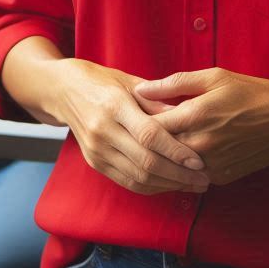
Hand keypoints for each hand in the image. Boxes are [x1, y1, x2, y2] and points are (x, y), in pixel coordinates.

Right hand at [52, 59, 208, 195]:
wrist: (64, 90)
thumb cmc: (103, 81)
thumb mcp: (131, 81)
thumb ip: (157, 101)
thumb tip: (188, 118)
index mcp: (114, 105)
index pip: (149, 135)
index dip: (175, 151)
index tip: (199, 160)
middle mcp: (103, 131)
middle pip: (145, 161)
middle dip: (178, 175)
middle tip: (204, 179)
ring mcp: (96, 150)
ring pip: (137, 177)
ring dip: (168, 185)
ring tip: (193, 185)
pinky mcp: (95, 162)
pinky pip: (127, 181)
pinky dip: (151, 186)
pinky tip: (170, 184)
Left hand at [135, 68, 268, 185]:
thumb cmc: (251, 92)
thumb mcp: (214, 77)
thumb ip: (175, 83)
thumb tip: (141, 89)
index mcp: (194, 116)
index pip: (150, 125)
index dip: (138, 119)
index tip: (133, 113)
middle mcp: (199, 145)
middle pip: (158, 149)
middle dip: (147, 140)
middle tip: (139, 130)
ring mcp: (210, 165)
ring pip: (173, 166)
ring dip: (164, 156)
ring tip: (159, 142)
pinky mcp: (220, 178)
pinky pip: (191, 175)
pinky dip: (183, 166)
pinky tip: (182, 154)